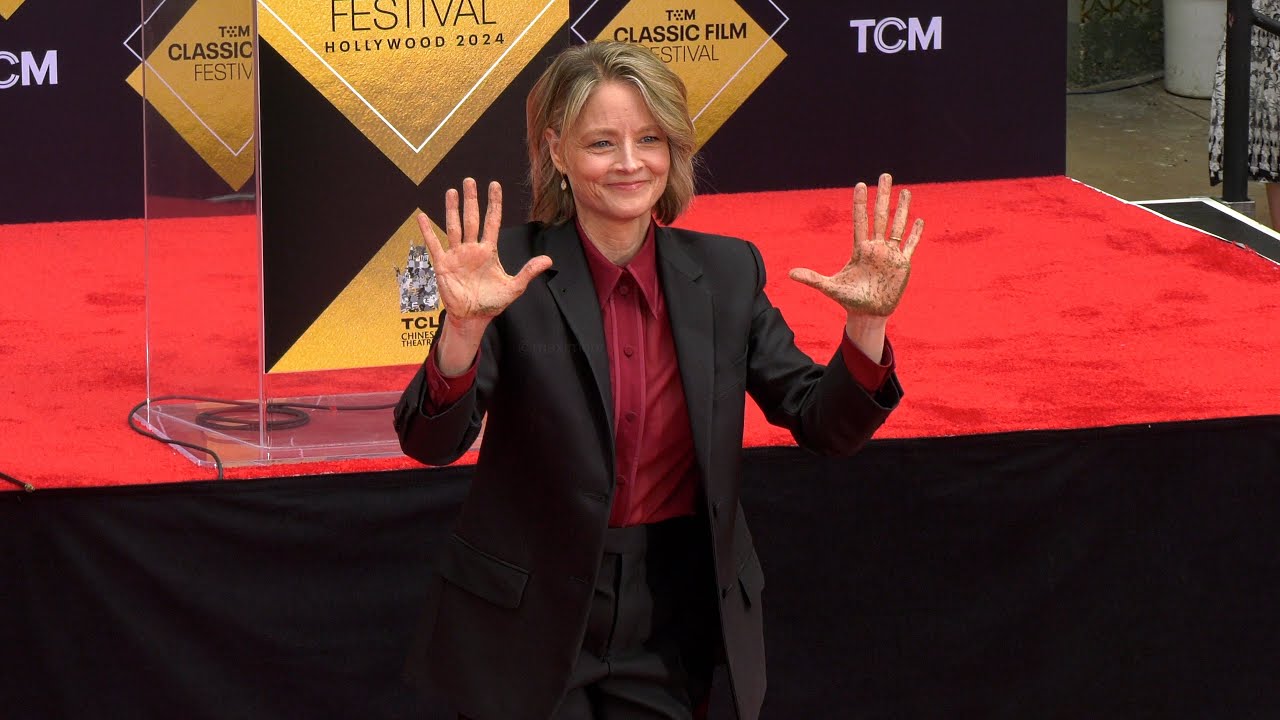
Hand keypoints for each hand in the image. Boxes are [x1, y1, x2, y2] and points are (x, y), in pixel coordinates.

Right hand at [417, 178, 551, 325]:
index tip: (495, 185)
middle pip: (472, 219)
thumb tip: (548, 260)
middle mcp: (472, 249)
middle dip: (471, 200)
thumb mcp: (514, 287)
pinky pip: (434, 245)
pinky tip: (422, 217)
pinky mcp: (443, 265)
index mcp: (489, 251)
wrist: (473, 318)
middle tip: (470, 180)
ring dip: (452, 209)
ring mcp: (457, 255)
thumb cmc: (492, 302)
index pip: (492, 222)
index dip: (494, 204)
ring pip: (454, 227)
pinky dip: (428, 231)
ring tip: (452, 191)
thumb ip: (529, 272)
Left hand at [789, 173, 921, 317]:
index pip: (860, 221)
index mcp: (860, 249)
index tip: (860, 185)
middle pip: (881, 216)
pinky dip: (916, 233)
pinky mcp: (902, 265)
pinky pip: (910, 245)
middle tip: (885, 175)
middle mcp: (876, 248)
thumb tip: (789, 273)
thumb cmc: (849, 300)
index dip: (860, 203)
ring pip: (898, 226)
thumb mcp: (830, 288)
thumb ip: (812, 279)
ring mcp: (890, 255)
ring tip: (906, 191)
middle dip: (883, 196)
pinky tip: (919, 219)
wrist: (868, 314)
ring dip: (902, 209)